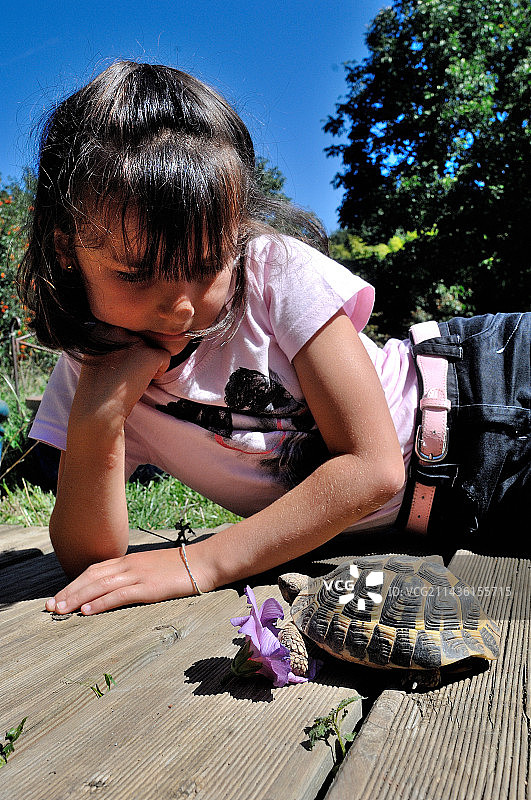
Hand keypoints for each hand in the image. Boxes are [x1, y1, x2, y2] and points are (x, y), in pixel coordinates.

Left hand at [45, 547, 210, 614]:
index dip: (73, 583)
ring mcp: (137, 575)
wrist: (204, 562)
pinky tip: (87, 612)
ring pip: (99, 586)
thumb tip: (117, 587)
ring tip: (60, 610)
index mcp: (129, 561)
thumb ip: (134, 575)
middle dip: (68, 592)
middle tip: (50, 607)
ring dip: (77, 599)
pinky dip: (100, 603)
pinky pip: (119, 595)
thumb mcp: (152, 568)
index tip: (58, 597)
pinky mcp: (148, 588)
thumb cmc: (181, 568)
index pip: (93, 570)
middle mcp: (128, 566)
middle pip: (91, 577)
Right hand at [73, 325, 170, 423]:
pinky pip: (165, 357)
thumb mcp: (95, 355)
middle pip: (139, 338)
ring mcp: (134, 341)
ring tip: (132, 377)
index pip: (124, 332)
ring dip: (147, 361)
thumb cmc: (97, 386)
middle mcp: (118, 329)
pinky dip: (160, 370)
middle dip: (137, 355)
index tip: (114, 366)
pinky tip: (145, 381)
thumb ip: (109, 340)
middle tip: (124, 373)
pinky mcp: (150, 354)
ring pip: (152, 346)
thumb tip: (131, 337)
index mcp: (101, 328)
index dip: (124, 350)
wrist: (99, 407)